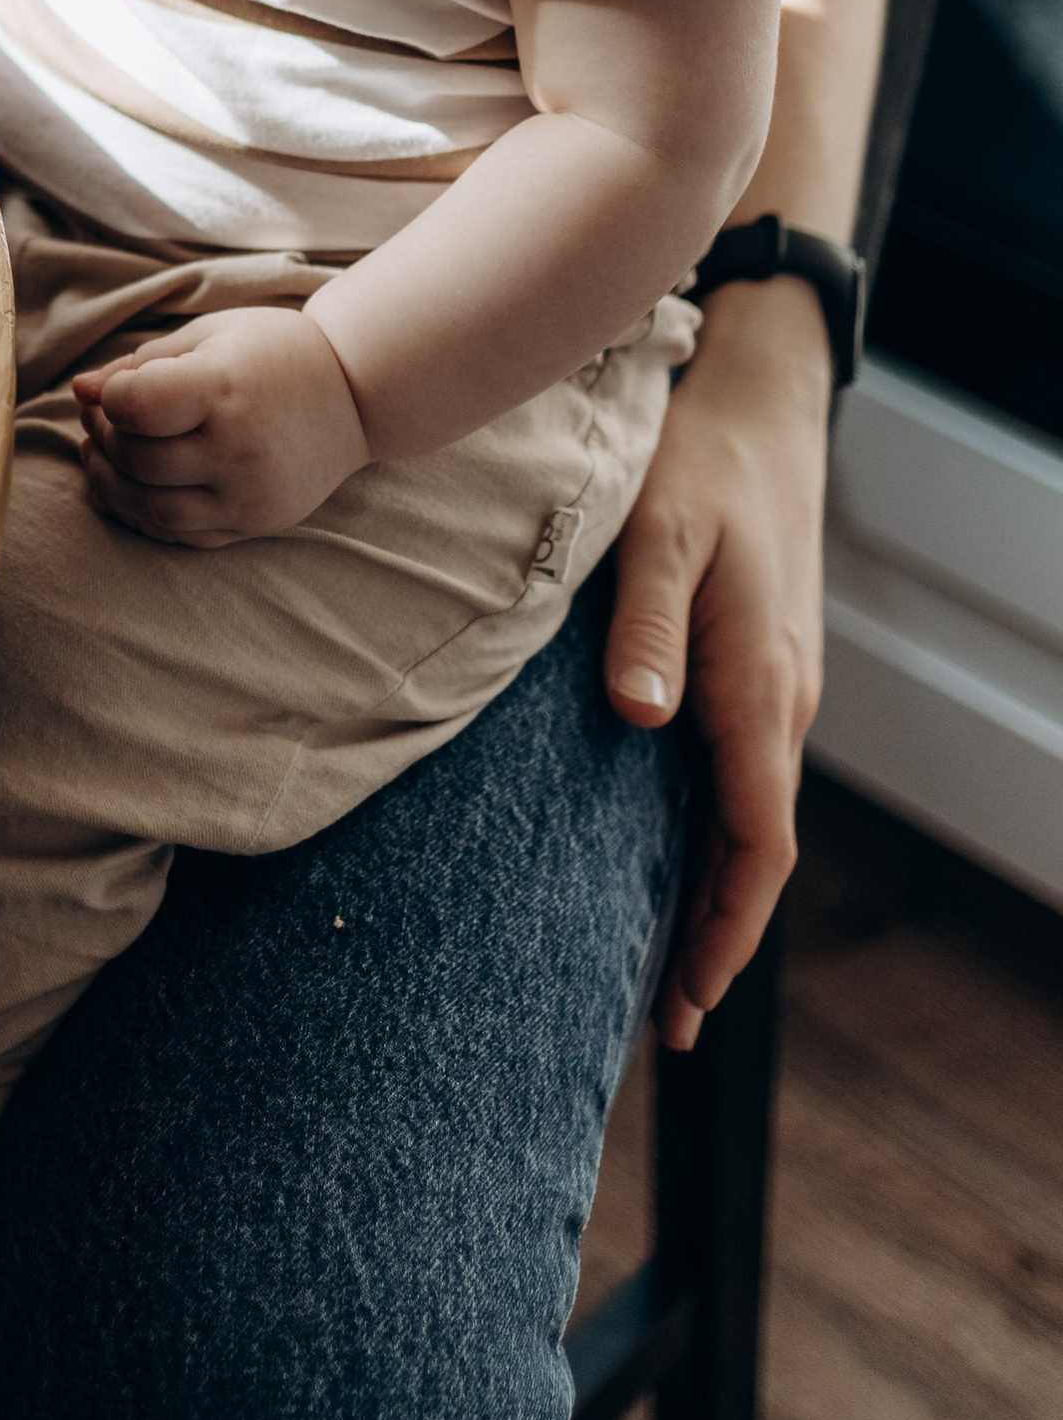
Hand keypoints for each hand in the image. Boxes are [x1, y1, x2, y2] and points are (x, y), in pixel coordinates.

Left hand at [73, 306, 371, 546]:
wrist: (356, 395)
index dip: (109, 399)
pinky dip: (142, 516)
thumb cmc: (274, 352)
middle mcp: (238, 449)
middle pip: (139, 460)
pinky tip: (127, 488)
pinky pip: (181, 535)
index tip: (114, 390)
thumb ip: (141, 364)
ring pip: (152, 509)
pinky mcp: (253, 524)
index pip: (137, 407)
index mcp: (225, 389)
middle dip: (105, 439)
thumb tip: (79, 389)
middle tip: (99, 418)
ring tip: (100, 454)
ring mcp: (248, 495)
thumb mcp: (209, 336)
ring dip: (111, 484)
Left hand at [602, 274, 832, 1045]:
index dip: (725, 930)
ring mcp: (773, 682)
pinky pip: (740, 771)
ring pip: (750, 812)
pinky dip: (712, 829)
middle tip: (664, 1019)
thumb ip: (647, 625)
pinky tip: (665, 843)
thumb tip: (641, 718)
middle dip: (716, 936)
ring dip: (712, 887)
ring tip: (660, 960)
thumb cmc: (700, 460)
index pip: (757, 843)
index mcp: (758, 686)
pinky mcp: (754, 660)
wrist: (759, 400)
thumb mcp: (661, 533)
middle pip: (756, 848)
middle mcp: (778, 699)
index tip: (688, 1004)